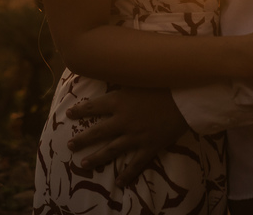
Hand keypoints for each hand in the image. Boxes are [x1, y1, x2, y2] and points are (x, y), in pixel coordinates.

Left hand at [66, 87, 187, 185]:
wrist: (184, 100)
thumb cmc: (160, 85)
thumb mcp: (134, 80)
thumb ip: (118, 81)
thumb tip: (103, 71)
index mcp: (118, 102)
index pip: (93, 107)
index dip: (80, 111)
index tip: (68, 114)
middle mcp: (122, 121)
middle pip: (97, 132)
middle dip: (82, 139)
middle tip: (69, 145)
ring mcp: (135, 136)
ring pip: (111, 150)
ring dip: (96, 158)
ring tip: (83, 164)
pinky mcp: (150, 147)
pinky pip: (136, 164)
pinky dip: (127, 174)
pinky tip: (118, 182)